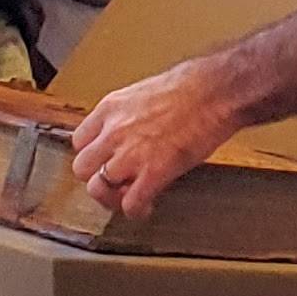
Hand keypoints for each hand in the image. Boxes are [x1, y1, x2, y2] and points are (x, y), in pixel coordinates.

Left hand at [71, 62, 238, 219]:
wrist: (217, 91)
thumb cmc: (193, 85)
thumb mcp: (147, 91)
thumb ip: (132, 113)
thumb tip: (137, 127)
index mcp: (111, 108)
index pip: (79, 140)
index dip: (93, 155)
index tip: (104, 160)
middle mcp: (114, 131)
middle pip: (82, 167)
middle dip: (97, 177)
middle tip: (115, 182)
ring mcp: (131, 154)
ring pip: (98, 188)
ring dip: (113, 197)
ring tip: (129, 197)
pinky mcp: (153, 172)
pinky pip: (131, 203)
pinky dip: (136, 210)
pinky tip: (146, 206)